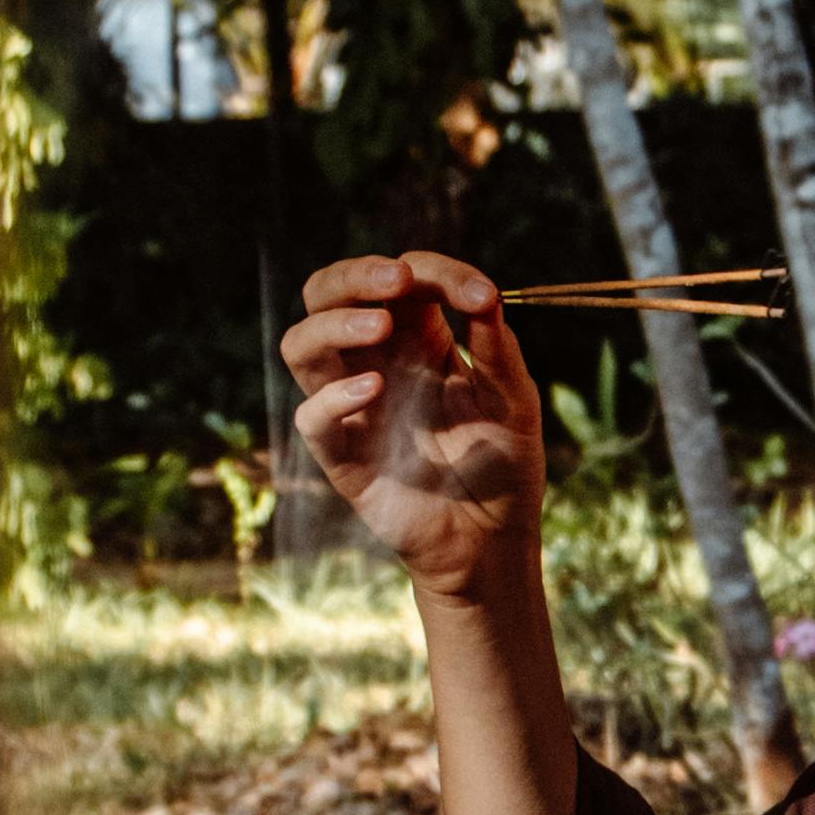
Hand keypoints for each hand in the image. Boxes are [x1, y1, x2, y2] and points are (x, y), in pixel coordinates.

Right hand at [281, 251, 543, 595]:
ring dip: (334, 323)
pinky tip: (372, 389)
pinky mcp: (341, 454)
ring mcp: (351, 406)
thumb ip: (498, 350)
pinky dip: (333, 397)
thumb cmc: (504, 464)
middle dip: (354, 274)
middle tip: (395, 278)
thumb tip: (486, 294)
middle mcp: (376, 361)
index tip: (480, 295)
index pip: (403, 280)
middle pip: (328, 294)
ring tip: (380, 324)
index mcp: (419, 338)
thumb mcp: (514, 401)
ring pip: (301, 344)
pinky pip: (310, 416)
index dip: (435, 274)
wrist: (493, 540)